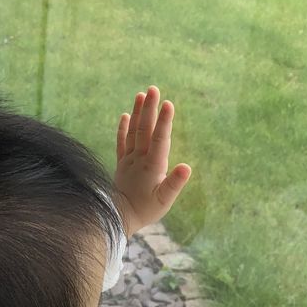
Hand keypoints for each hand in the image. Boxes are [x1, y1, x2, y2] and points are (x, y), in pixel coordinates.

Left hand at [113, 85, 191, 236]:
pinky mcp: (122, 164)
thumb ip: (175, 183)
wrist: (120, 217)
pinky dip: (123, 129)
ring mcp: (129, 160)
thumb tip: (187, 167)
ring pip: (133, 132)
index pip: (160, 140)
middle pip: (145, 130)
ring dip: (138, 113)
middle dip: (150, 109)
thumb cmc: (146, 210)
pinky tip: (125, 115)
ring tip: (141, 95)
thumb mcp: (164, 200)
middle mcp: (139, 159)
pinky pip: (122, 143)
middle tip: (153, 88)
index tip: (168, 104)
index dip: (164, 122)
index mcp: (152, 166)